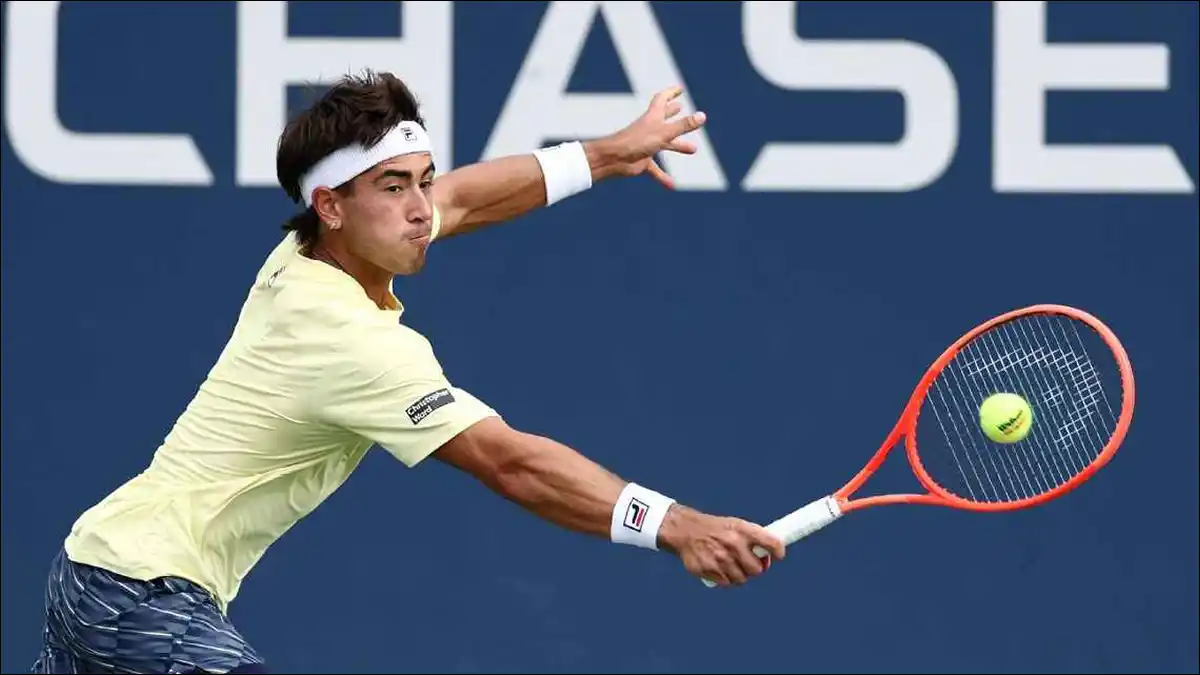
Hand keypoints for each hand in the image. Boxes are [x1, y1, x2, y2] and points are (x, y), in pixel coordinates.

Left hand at [589, 86, 707, 189]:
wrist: (613, 159)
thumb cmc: (636, 141)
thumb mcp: (664, 133)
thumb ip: (683, 125)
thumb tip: (702, 116)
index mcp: (653, 117)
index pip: (662, 99)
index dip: (671, 93)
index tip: (680, 89)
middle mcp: (650, 129)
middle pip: (664, 119)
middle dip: (672, 113)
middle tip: (681, 107)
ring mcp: (646, 145)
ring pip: (664, 145)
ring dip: (678, 146)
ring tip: (693, 149)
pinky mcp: (642, 161)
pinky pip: (655, 170)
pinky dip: (663, 176)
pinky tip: (672, 185)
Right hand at [658, 505, 785, 586]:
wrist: (685, 530)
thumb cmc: (715, 529)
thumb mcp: (735, 524)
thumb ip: (752, 537)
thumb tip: (771, 554)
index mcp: (742, 529)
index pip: (771, 543)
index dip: (778, 551)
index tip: (778, 555)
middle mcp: (733, 543)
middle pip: (757, 569)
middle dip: (755, 568)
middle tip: (751, 564)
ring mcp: (720, 558)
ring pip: (742, 579)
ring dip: (740, 575)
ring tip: (732, 565)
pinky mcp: (709, 569)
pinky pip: (726, 583)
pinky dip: (726, 578)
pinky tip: (720, 568)